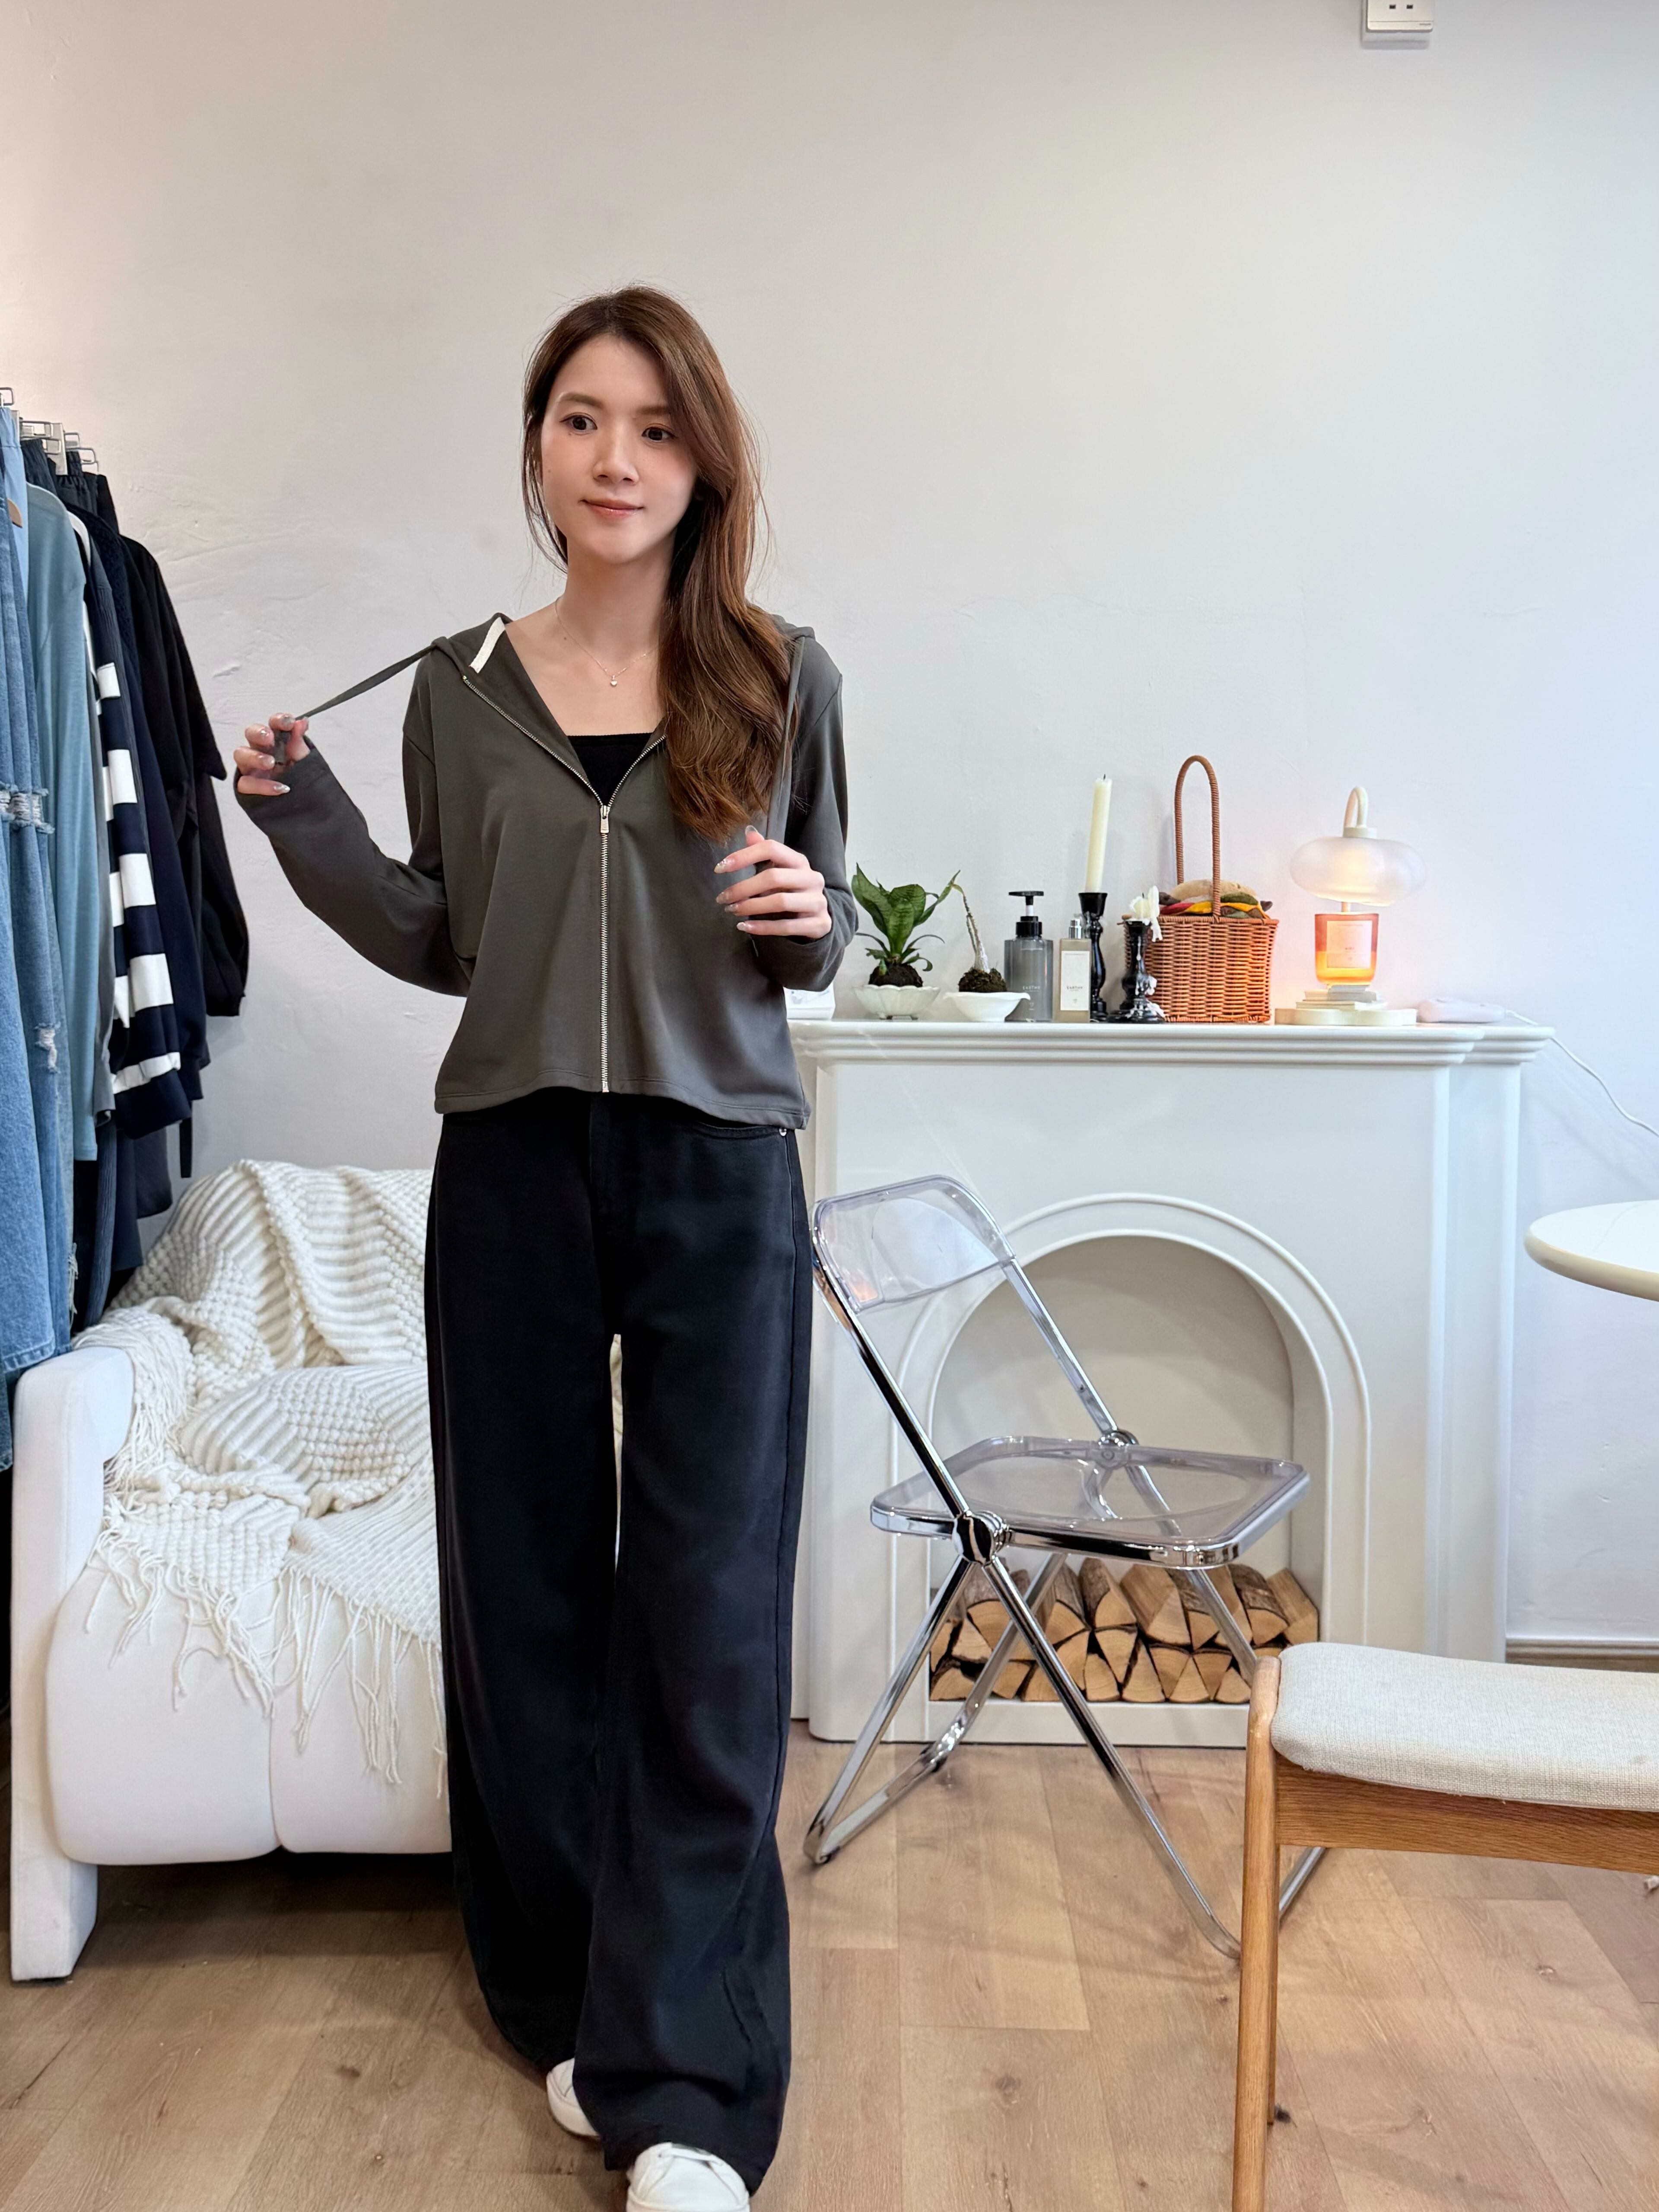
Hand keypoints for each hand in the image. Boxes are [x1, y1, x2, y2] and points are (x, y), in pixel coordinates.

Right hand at [234, 713, 310, 795]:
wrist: (302, 802)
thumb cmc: (297, 776)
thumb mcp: (302, 758)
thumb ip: (299, 740)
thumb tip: (302, 722)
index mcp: (275, 740)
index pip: (273, 724)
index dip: (279, 720)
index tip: (289, 722)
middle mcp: (260, 750)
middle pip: (250, 733)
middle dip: (258, 733)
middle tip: (269, 738)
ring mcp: (251, 767)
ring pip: (240, 755)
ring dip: (255, 757)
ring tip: (270, 763)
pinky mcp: (247, 786)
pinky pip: (246, 783)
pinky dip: (262, 786)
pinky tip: (278, 787)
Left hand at [714, 826, 830, 937]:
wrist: (818, 917)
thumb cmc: (792, 891)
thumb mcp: (780, 870)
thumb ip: (764, 852)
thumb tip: (748, 831)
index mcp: (800, 861)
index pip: (771, 848)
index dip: (744, 856)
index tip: (720, 868)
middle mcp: (812, 878)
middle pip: (773, 877)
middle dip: (743, 888)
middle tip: (722, 898)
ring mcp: (817, 901)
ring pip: (780, 902)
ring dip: (751, 907)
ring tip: (732, 910)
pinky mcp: (819, 924)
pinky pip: (787, 926)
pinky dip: (762, 927)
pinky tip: (744, 927)